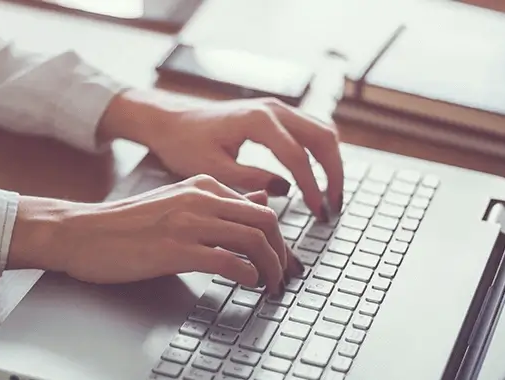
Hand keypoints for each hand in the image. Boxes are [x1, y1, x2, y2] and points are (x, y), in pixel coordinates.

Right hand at [8, 175, 299, 293]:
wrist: (82, 232)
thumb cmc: (126, 224)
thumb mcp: (177, 201)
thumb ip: (219, 202)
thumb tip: (262, 200)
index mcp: (203, 184)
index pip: (260, 207)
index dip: (280, 238)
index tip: (283, 260)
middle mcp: (200, 198)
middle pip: (266, 222)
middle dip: (283, 254)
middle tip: (284, 276)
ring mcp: (188, 223)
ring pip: (254, 240)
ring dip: (271, 268)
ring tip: (270, 286)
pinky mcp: (176, 250)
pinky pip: (229, 261)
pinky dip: (248, 275)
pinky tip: (248, 285)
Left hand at [99, 90, 343, 219]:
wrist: (170, 121)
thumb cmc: (184, 144)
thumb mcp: (213, 169)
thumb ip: (251, 179)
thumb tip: (285, 191)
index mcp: (257, 120)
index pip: (297, 156)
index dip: (311, 187)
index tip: (318, 213)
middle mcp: (272, 108)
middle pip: (322, 138)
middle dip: (334, 174)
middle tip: (333, 206)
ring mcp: (276, 108)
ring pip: (322, 131)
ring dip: (331, 162)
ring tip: (330, 196)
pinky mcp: (275, 114)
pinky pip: (311, 129)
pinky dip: (320, 153)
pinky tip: (317, 178)